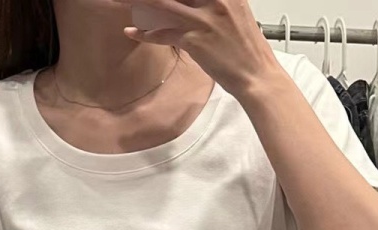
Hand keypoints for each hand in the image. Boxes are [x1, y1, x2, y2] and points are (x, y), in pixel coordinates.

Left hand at [119, 0, 283, 96]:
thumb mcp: (235, 11)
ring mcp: (204, 19)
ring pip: (163, 4)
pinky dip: (146, 33)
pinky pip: (164, 33)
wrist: (256, 74)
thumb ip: (215, 2)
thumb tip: (188, 3)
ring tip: (120, 1)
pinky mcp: (196, 40)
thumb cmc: (245, 48)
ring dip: (138, 2)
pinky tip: (132, 31)